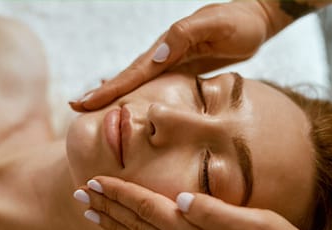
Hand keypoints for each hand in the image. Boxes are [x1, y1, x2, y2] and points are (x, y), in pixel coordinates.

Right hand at [70, 1, 271, 111]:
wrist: (256, 19)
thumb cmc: (240, 23)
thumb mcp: (216, 25)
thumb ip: (184, 35)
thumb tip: (156, 56)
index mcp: (168, 47)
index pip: (133, 72)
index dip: (109, 88)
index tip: (85, 101)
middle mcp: (165, 56)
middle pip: (128, 79)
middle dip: (102, 93)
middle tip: (75, 107)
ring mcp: (172, 63)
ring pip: (139, 84)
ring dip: (116, 96)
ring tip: (94, 108)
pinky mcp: (183, 71)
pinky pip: (155, 87)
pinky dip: (138, 95)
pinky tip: (129, 103)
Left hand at [75, 176, 317, 229]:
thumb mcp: (256, 224)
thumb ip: (215, 212)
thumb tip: (179, 198)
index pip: (148, 207)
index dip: (120, 192)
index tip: (95, 180)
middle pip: (137, 225)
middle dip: (107, 207)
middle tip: (79, 194)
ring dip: (114, 227)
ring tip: (91, 216)